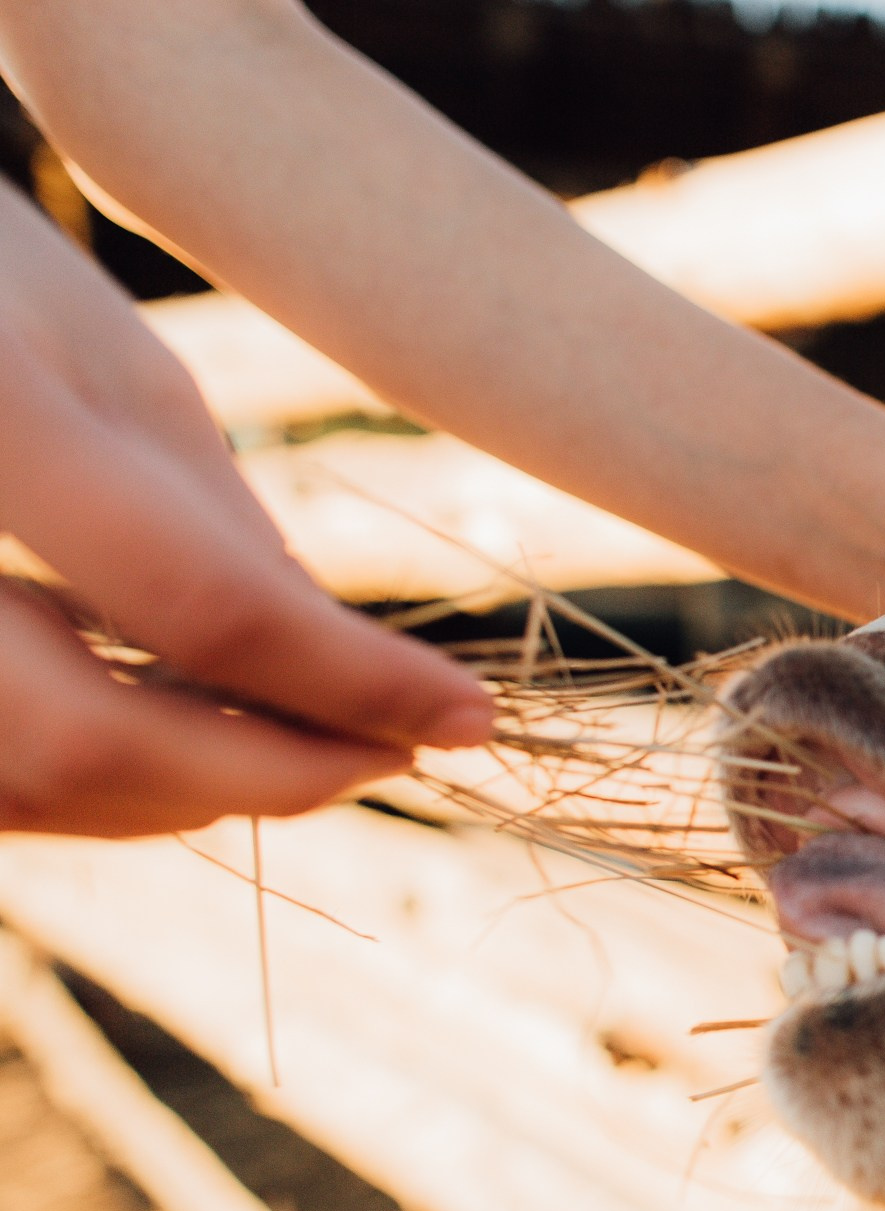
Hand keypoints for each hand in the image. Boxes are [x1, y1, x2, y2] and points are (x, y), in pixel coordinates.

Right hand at [0, 184, 488, 836]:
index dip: (354, 683)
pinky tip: (178, 736)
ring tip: (301, 740)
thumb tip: (343, 676)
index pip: (203, 606)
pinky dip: (92, 785)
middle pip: (86, 744)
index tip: (466, 714)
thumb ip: (215, 529)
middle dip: (265, 774)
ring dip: (180, 795)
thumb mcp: (112, 367)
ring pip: (23, 789)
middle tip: (390, 751)